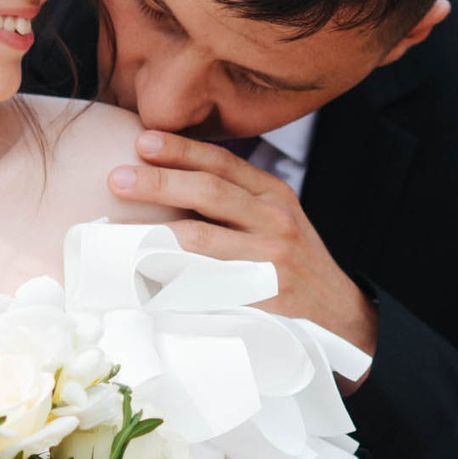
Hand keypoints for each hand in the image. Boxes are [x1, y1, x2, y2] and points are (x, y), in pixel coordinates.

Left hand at [108, 130, 378, 361]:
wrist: (341, 318)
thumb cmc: (295, 265)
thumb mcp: (278, 220)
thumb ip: (236, 200)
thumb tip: (168, 180)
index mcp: (274, 195)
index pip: (222, 163)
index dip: (181, 149)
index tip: (141, 140)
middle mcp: (274, 220)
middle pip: (209, 192)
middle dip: (159, 182)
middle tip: (116, 178)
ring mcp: (269, 260)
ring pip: (203, 239)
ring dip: (155, 232)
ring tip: (118, 228)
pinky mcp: (263, 298)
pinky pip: (208, 285)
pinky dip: (173, 279)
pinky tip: (143, 276)